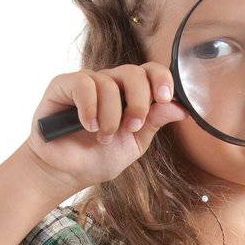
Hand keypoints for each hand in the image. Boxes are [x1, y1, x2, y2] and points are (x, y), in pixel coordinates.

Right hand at [24, 61, 187, 192]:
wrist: (66, 172)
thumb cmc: (98, 158)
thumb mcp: (134, 143)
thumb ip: (154, 123)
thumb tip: (181, 108)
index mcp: (129, 94)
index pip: (150, 72)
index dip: (161, 79)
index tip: (165, 98)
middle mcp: (109, 83)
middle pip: (133, 72)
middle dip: (138, 102)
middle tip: (132, 126)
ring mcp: (87, 83)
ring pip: (109, 83)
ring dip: (111, 117)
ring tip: (103, 137)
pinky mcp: (63, 85)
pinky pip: (84, 85)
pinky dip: (89, 108)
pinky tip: (88, 125)